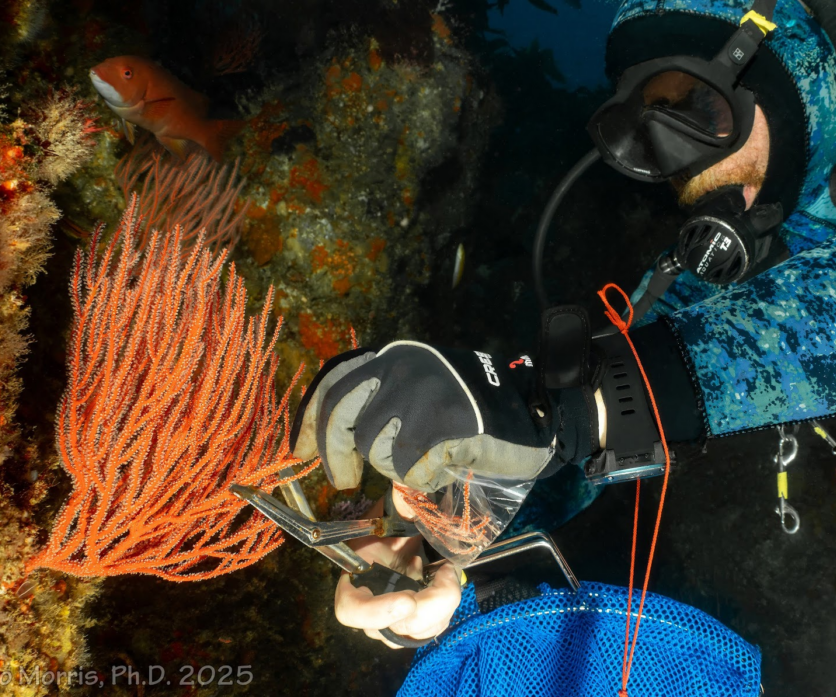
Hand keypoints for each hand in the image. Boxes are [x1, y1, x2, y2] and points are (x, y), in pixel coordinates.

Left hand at [290, 342, 598, 492]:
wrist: (534, 412)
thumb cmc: (473, 410)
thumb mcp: (421, 392)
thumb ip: (381, 406)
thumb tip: (330, 449)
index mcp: (394, 355)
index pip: (334, 382)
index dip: (311, 420)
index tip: (301, 452)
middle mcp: (404, 366)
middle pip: (343, 418)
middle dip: (335, 457)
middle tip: (342, 481)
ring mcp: (424, 393)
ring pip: (377, 450)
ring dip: (394, 468)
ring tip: (421, 463)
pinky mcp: (444, 424)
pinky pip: (411, 470)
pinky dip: (424, 481)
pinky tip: (445, 469)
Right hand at [334, 486, 461, 647]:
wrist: (404, 535)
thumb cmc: (392, 524)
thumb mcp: (394, 511)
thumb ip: (400, 501)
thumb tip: (409, 482)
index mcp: (355, 579)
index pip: (351, 611)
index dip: (376, 613)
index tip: (408, 600)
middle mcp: (370, 609)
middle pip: (393, 629)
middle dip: (427, 606)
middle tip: (445, 576)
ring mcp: (392, 621)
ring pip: (417, 631)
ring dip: (441, 604)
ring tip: (446, 570)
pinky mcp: (415, 624)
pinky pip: (432, 628)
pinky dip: (446, 606)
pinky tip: (446, 578)